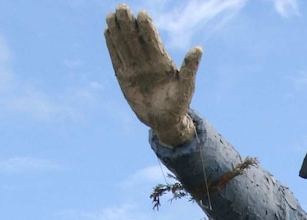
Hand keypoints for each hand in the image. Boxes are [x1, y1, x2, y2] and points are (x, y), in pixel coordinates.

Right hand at [104, 6, 200, 146]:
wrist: (164, 122)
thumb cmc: (178, 104)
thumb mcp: (186, 87)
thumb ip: (189, 68)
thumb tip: (198, 48)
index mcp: (161, 60)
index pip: (152, 39)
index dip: (147, 26)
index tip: (143, 14)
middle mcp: (146, 61)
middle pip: (135, 37)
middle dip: (129, 22)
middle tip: (122, 7)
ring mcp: (134, 68)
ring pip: (124, 45)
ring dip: (118, 30)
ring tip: (112, 15)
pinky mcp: (124, 77)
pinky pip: (116, 58)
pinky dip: (112, 46)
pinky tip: (108, 31)